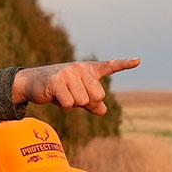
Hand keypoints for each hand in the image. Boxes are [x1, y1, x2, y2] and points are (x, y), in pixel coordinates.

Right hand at [13, 58, 139, 114]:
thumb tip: (103, 111)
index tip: (138, 61)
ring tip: (62, 95)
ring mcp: (69, 73)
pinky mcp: (57, 82)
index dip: (124, 64)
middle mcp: (80, 68)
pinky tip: (55, 97)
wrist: (32, 83)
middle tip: (72, 96)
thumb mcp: (77, 95)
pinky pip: (69, 104)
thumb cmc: (57, 89)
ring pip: (82, 101)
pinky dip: (63, 106)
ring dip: (72, 104)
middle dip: (86, 102)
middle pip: (97, 95)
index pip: (109, 66)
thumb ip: (91, 102)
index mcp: (88, 69)